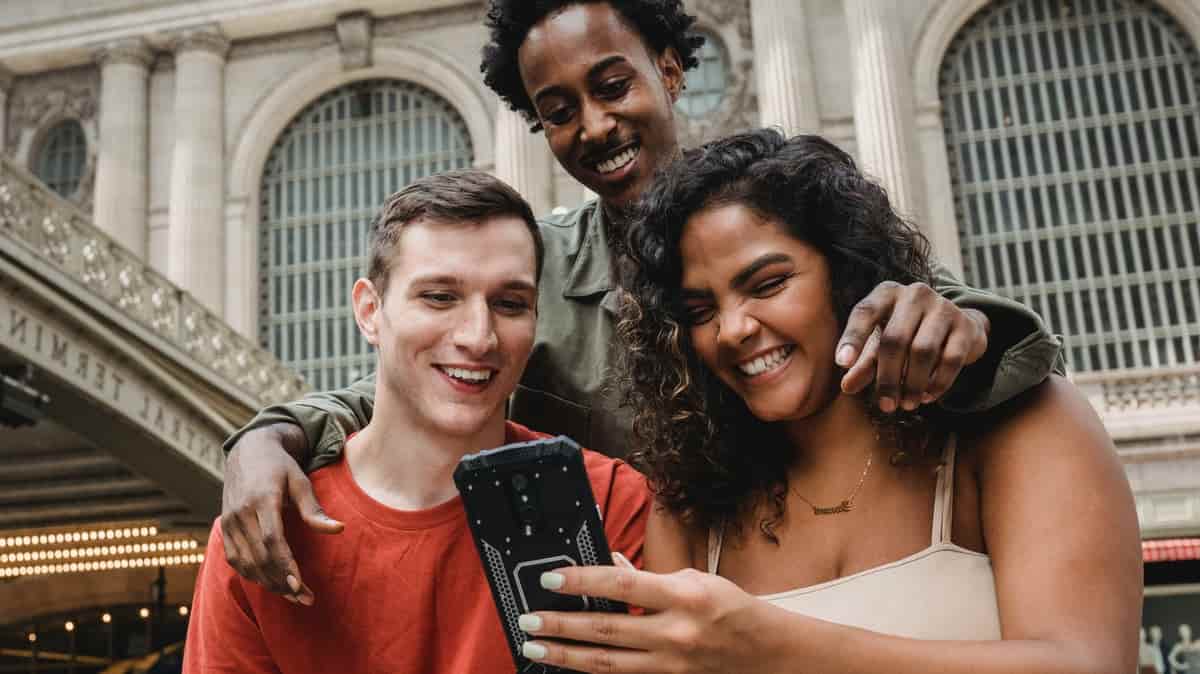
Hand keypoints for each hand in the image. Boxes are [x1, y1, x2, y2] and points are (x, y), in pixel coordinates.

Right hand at [220, 423, 342, 604]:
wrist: (247, 451)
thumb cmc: (280, 467)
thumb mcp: (301, 481)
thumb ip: (315, 509)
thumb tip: (339, 530)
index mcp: (262, 499)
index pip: (271, 540)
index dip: (284, 565)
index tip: (300, 585)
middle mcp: (241, 513)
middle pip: (259, 557)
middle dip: (282, 582)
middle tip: (305, 598)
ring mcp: (229, 522)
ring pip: (246, 563)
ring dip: (269, 583)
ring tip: (294, 596)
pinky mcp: (225, 528)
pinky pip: (236, 560)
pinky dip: (253, 575)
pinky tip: (272, 583)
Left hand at [518, 565, 776, 673]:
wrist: (768, 654)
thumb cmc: (731, 608)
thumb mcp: (694, 580)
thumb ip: (649, 578)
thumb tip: (607, 568)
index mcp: (685, 597)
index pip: (624, 587)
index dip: (584, 582)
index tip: (551, 578)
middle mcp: (677, 633)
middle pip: (607, 631)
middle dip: (561, 626)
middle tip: (528, 620)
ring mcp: (672, 664)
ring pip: (607, 664)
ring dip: (566, 656)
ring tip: (535, 648)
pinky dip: (592, 671)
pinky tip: (569, 664)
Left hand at [836, 281, 988, 411]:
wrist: (956, 326)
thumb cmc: (908, 333)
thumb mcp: (881, 343)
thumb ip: (864, 363)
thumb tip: (847, 386)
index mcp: (886, 294)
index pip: (865, 312)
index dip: (853, 338)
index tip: (842, 363)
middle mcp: (914, 294)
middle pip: (895, 339)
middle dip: (887, 377)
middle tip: (885, 405)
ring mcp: (943, 307)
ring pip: (923, 351)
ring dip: (912, 384)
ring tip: (906, 404)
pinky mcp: (965, 326)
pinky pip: (950, 359)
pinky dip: (938, 383)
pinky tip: (928, 397)